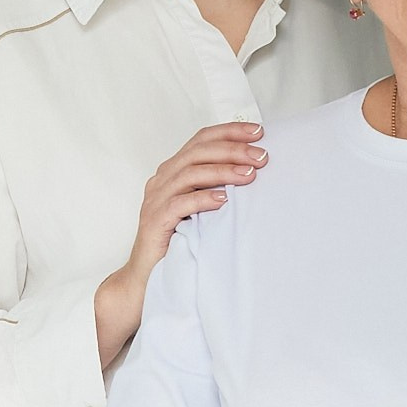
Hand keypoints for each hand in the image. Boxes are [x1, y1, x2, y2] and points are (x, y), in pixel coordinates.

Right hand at [94, 122, 265, 362]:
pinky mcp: (155, 221)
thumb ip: (215, 186)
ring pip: (190, 173)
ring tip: (250, 175)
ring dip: (223, 172)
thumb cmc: (178, 239)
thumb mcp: (199, 206)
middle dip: (232, 150)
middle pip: (197, 152)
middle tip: (261, 157)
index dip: (229, 131)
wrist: (145, 275)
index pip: (201, 139)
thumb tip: (254, 170)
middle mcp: (161, 179)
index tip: (259, 132)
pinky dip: (203, 198)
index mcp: (172, 170)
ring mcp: (155, 199)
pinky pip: (180, 203)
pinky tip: (224, 200)